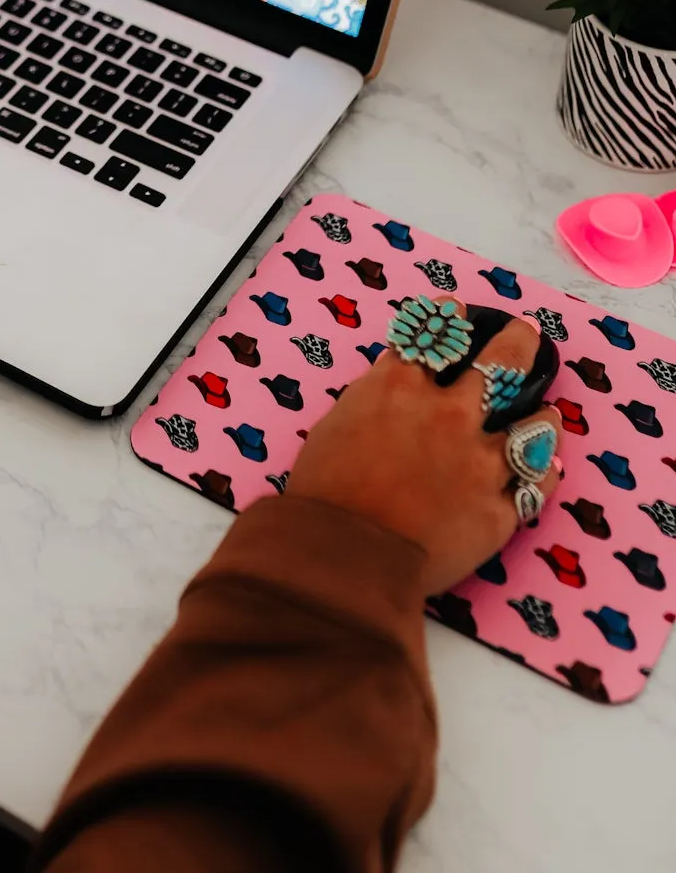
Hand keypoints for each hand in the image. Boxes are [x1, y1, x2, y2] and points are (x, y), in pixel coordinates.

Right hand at [287, 304, 562, 592]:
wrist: (345, 558)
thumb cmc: (325, 491)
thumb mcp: (338, 422)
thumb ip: (377, 398)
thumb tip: (398, 387)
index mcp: (400, 387)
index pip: (434, 335)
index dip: (448, 319)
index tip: (458, 314)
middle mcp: (449, 414)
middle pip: (501, 363)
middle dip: (517, 343)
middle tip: (525, 336)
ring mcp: (480, 462)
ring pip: (535, 426)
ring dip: (542, 416)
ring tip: (547, 412)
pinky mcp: (499, 510)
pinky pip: (537, 483)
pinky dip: (543, 471)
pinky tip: (547, 465)